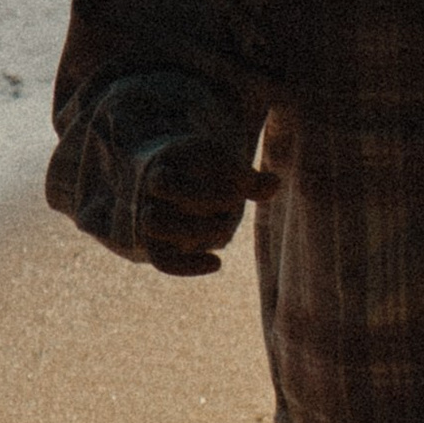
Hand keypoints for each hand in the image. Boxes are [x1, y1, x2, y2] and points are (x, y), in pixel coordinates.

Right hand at [136, 136, 278, 277]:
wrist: (166, 187)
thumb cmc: (206, 175)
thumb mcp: (227, 170)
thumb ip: (249, 180)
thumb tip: (275, 184)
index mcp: (173, 156)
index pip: (192, 156)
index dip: (225, 169)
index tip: (246, 180)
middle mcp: (154, 183)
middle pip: (162, 184)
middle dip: (204, 194)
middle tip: (234, 200)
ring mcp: (148, 212)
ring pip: (153, 223)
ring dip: (193, 229)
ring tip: (224, 231)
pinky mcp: (153, 244)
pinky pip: (162, 260)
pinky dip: (188, 266)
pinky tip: (217, 262)